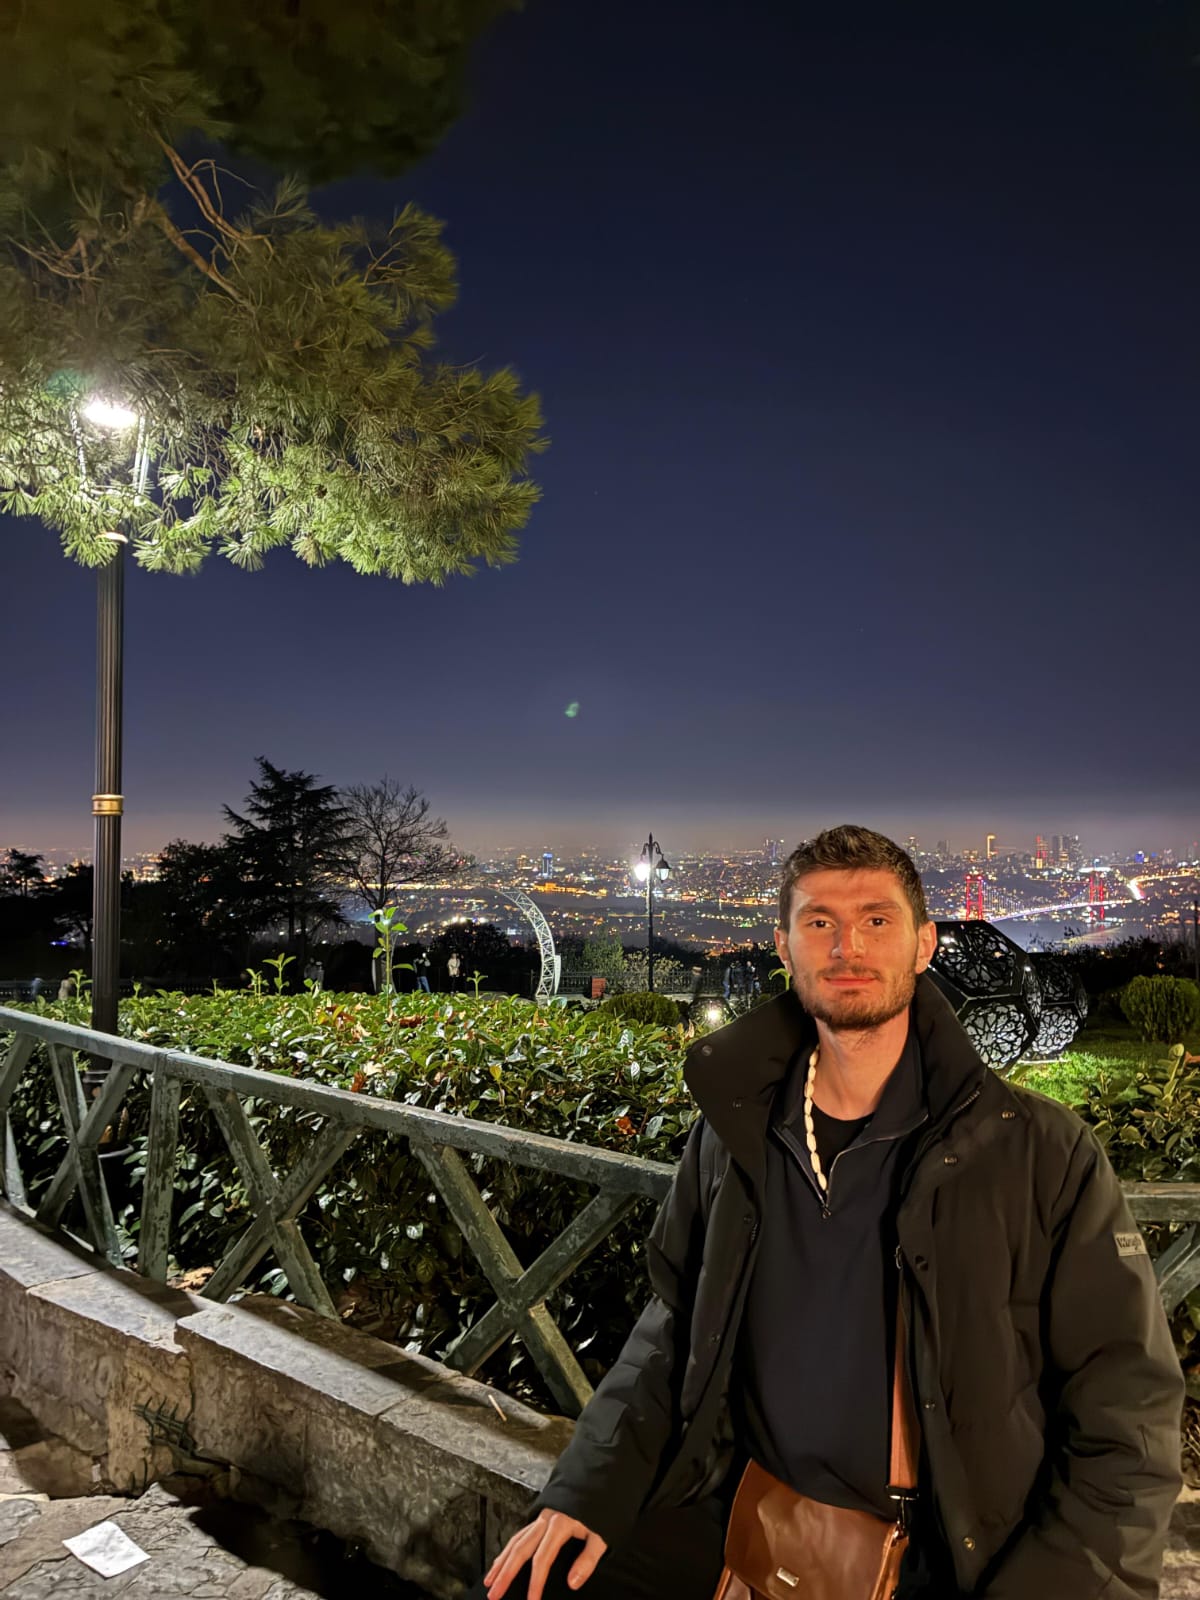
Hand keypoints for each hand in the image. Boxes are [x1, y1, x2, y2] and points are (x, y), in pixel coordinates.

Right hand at [485, 1507, 607, 1599]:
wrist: (599, 1480)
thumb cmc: (600, 1507)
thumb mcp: (602, 1534)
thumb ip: (588, 1559)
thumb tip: (573, 1582)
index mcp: (560, 1524)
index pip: (542, 1558)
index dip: (535, 1581)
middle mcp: (545, 1519)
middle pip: (520, 1549)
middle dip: (505, 1573)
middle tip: (494, 1595)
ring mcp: (540, 1517)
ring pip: (515, 1540)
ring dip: (501, 1562)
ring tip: (490, 1581)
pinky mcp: (540, 1516)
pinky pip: (519, 1534)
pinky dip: (508, 1549)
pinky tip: (501, 1560)